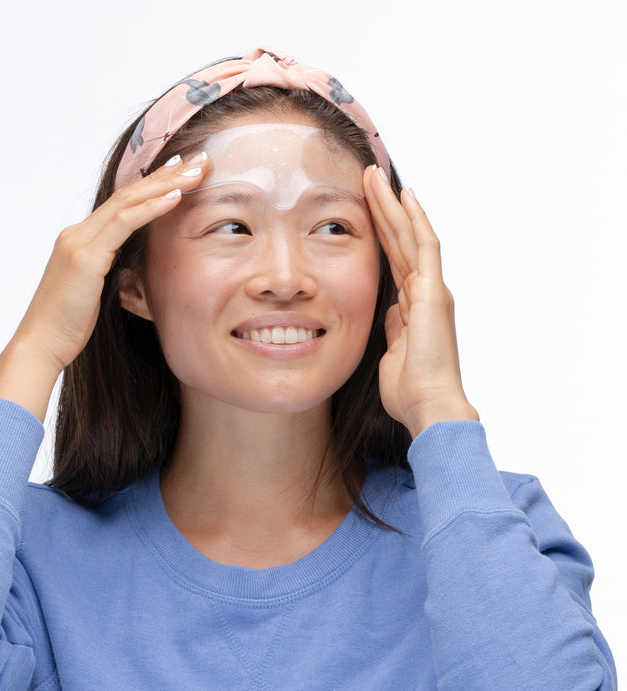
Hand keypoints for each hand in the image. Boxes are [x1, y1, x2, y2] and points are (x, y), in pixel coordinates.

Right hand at [0, 154, 208, 418]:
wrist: (40, 344)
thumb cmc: (66, 329)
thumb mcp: (93, 295)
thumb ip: (109, 275)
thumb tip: (130, 273)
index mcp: (79, 241)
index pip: (121, 204)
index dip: (151, 185)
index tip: (179, 171)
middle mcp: (78, 234)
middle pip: (127, 194)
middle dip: (165, 174)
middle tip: (198, 158)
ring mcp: (80, 242)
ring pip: (128, 201)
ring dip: (166, 184)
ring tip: (196, 171)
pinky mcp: (86, 257)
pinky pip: (125, 223)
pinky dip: (152, 208)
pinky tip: (176, 196)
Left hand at [363, 166, 477, 438]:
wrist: (428, 406)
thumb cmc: (409, 392)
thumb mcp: (392, 355)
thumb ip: (393, 329)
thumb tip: (391, 311)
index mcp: (414, 307)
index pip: (394, 260)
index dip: (380, 234)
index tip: (363, 209)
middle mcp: (426, 293)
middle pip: (401, 241)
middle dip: (384, 208)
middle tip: (367, 177)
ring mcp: (432, 290)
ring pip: (411, 235)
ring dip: (393, 205)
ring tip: (374, 175)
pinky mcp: (434, 292)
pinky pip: (425, 247)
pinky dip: (415, 220)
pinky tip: (404, 196)